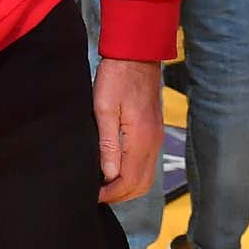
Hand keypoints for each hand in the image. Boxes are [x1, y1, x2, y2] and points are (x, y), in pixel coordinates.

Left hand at [93, 55, 161, 203]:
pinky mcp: (154, 131)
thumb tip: (110, 175)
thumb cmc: (116, 76)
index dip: (111, 194)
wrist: (136, 53)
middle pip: (141, 184)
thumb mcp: (103, 108)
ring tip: (104, 184)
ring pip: (146, 176)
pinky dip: (134, 173)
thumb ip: (108, 144)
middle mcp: (153, 142)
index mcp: (141, 138)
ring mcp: (156, 136)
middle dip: (120, 195)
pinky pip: (147, 163)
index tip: (93, 195)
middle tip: (98, 194)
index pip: (129, 181)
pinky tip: (116, 168)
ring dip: (127, 185)